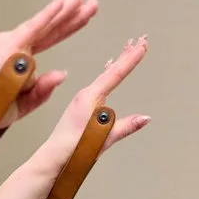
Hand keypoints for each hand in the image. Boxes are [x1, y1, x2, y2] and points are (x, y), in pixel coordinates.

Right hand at [0, 0, 98, 129]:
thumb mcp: (23, 103)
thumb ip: (42, 90)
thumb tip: (63, 74)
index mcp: (20, 57)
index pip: (52, 36)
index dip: (70, 25)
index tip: (87, 13)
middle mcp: (16, 45)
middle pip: (53, 27)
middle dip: (74, 12)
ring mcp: (11, 43)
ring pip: (46, 24)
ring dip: (66, 9)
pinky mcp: (8, 46)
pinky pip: (33, 28)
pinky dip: (48, 14)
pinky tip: (62, 2)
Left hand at [33, 36, 151, 168]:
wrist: (52, 158)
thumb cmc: (72, 150)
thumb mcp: (104, 138)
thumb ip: (125, 126)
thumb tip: (145, 117)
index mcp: (89, 98)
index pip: (115, 74)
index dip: (130, 59)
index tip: (142, 45)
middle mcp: (85, 95)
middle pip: (110, 71)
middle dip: (126, 54)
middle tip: (140, 39)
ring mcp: (82, 100)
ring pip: (105, 75)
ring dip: (118, 61)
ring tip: (128, 48)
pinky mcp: (81, 106)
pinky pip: (99, 84)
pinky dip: (108, 73)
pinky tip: (108, 69)